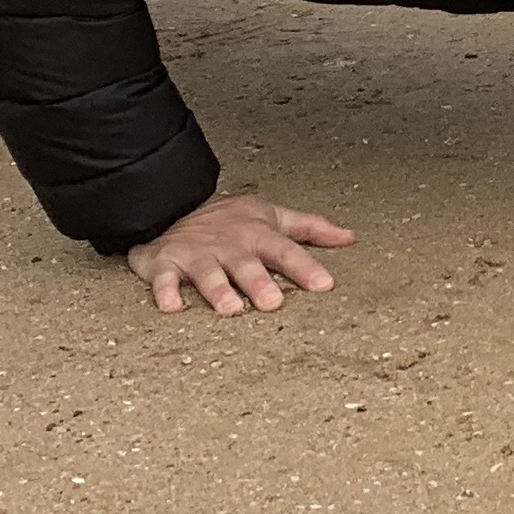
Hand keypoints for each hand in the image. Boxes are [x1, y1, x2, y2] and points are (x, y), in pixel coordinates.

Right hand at [123, 193, 352, 315]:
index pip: (286, 251)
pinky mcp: (166, 263)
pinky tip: (172, 307)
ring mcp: (196, 254)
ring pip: (208, 273)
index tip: (324, 285)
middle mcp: (228, 245)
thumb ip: (311, 229)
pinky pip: (164, 279)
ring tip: (230, 308)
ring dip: (218, 290)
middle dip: (259, 282)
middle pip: (246, 264)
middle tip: (273, 302)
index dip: (305, 267)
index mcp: (257, 235)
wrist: (174, 206)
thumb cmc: (229, 221)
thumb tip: (350, 237)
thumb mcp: (272, 216)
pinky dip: (165, 292)